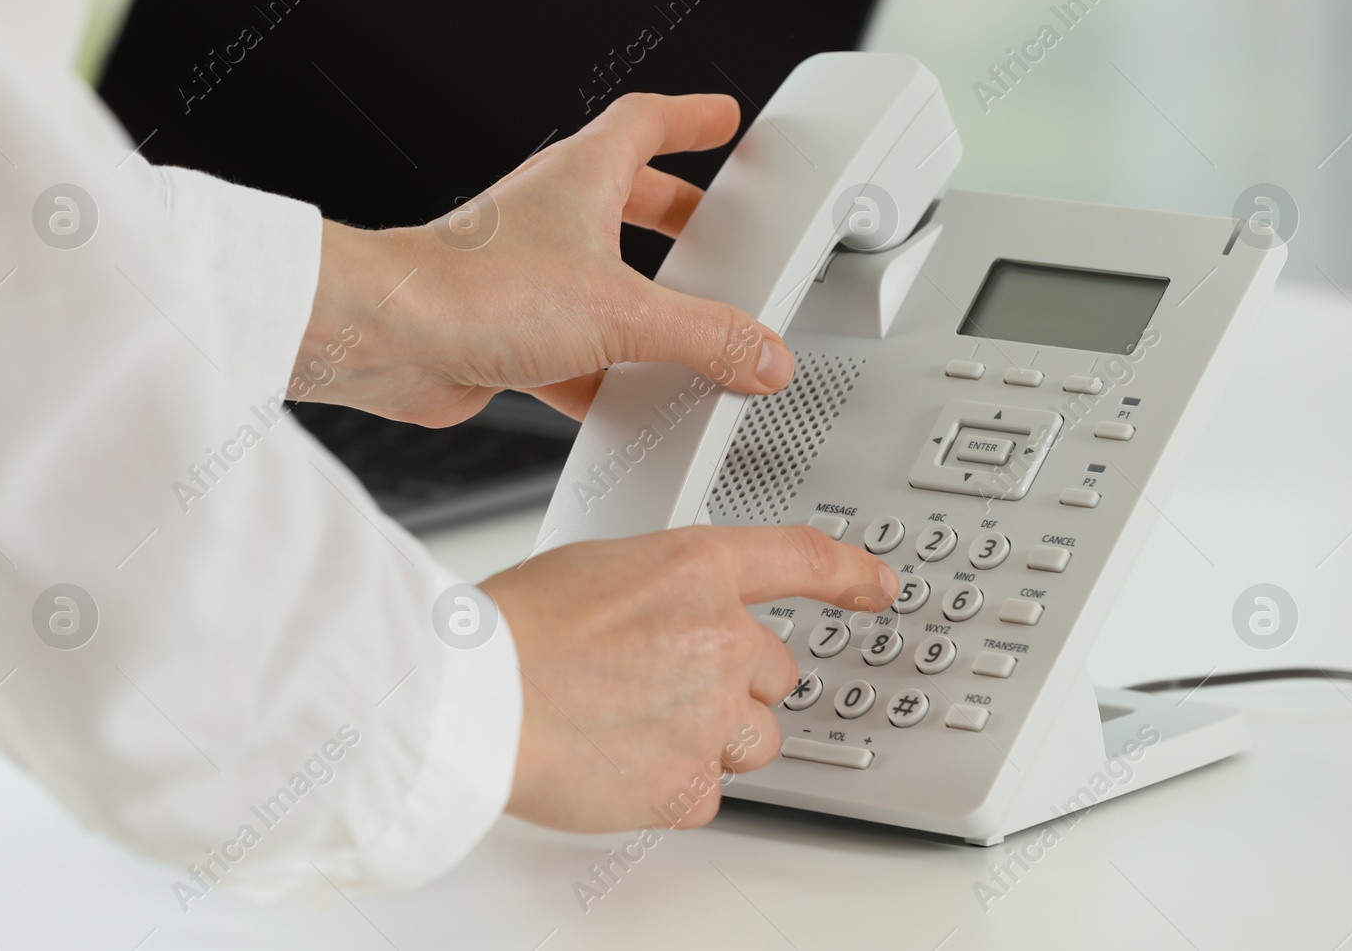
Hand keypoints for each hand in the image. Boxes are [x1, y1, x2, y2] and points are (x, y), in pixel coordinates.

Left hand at [294, 92, 797, 425]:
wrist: (387, 340)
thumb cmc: (473, 289)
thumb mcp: (621, 312)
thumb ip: (702, 335)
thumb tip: (758, 352)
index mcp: (582, 177)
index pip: (646, 122)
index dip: (691, 118)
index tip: (722, 119)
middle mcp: (551, 217)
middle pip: (629, 200)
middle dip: (676, 216)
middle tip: (713, 229)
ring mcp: (527, 274)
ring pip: (601, 278)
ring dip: (643, 300)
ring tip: (687, 324)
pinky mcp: (508, 332)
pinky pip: (574, 348)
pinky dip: (608, 371)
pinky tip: (633, 400)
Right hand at [481, 525, 899, 830]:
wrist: (473, 697)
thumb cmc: (513, 630)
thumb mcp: (598, 567)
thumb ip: (662, 588)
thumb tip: (674, 614)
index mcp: (695, 568)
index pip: (801, 560)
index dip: (850, 574)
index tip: (877, 587)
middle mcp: (719, 637)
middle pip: (774, 672)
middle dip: (732, 684)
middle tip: (658, 686)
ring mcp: (712, 713)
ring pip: (754, 738)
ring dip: (712, 738)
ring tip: (634, 726)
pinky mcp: (691, 781)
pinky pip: (709, 791)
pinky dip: (672, 785)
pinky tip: (620, 761)